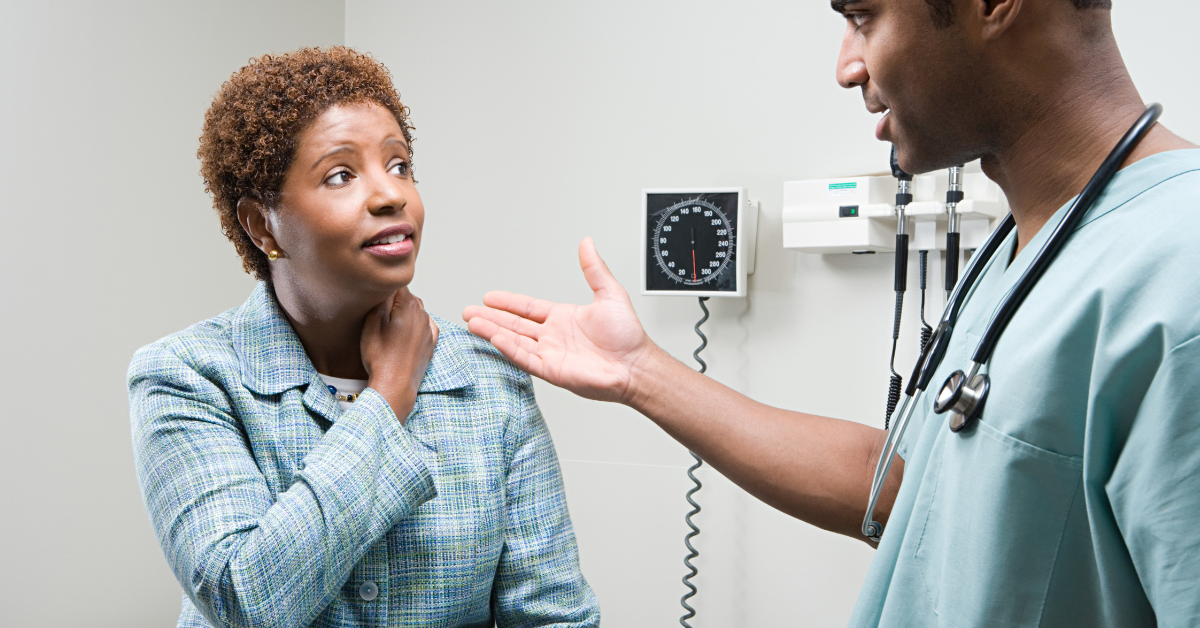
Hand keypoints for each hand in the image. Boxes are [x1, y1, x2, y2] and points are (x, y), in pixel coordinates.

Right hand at [361, 287, 438, 421]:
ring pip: (416, 311)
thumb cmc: (381, 356)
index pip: (396, 285)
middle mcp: (423, 314)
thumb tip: (387, 284)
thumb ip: (381, 298)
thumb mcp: (372, 321)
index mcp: (409, 305)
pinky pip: (424, 326)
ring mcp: (429, 329)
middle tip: (379, 316)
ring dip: (404, 314)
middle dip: (394, 302)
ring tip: (389, 328)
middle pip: (407, 297)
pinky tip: (404, 333)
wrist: (395, 385)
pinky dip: (414, 326)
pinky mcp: (431, 343)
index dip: (383, 291)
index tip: (375, 301)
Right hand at [463, 238, 654, 404]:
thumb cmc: (628, 336)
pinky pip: (524, 358)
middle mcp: (553, 336)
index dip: (508, 302)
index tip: (489, 297)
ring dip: (492, 331)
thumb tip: (587, 244)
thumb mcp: (609, 294)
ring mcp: (550, 354)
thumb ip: (594, 269)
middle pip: (514, 324)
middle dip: (491, 317)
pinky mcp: (552, 370)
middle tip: (469, 311)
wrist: (635, 366)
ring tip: (472, 323)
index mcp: (563, 318)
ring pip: (514, 340)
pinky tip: (494, 337)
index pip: (528, 308)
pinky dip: (508, 348)